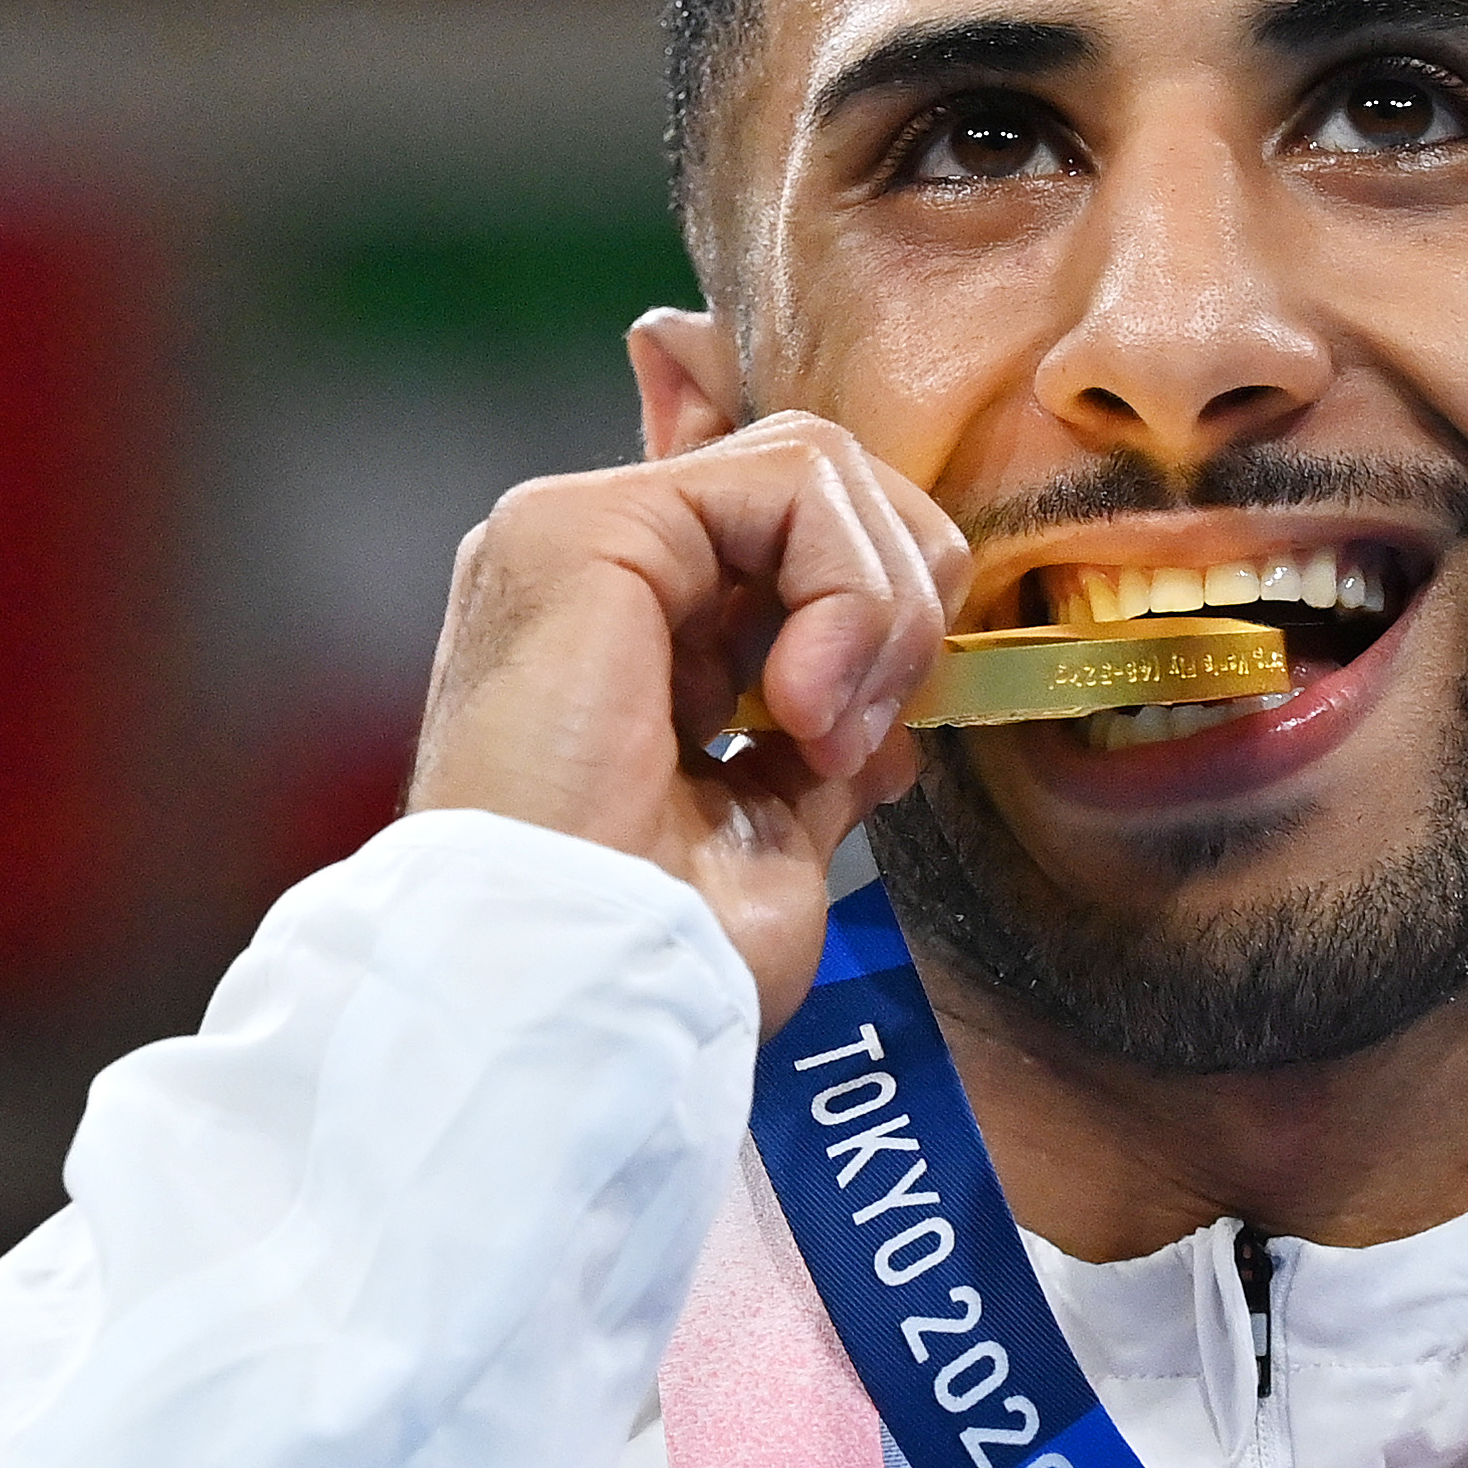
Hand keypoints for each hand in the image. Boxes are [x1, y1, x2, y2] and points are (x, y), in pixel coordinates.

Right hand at [406, 412, 964, 1027]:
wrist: (566, 999)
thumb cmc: (650, 956)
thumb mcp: (770, 838)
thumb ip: (817, 750)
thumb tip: (892, 718)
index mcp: (629, 629)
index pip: (793, 532)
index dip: (882, 603)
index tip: (883, 741)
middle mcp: (599, 565)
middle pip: (822, 483)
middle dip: (901, 602)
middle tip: (870, 739)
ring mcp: (578, 532)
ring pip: (819, 468)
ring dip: (880, 606)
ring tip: (829, 735)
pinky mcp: (581, 526)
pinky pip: (794, 483)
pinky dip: (848, 592)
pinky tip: (804, 708)